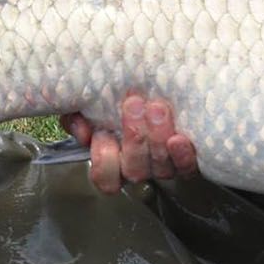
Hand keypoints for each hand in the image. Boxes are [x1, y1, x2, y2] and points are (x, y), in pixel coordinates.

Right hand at [61, 92, 198, 193]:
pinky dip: (182, 155)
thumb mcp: (89, 102)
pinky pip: (186, 167)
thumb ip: (77, 116)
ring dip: (157, 138)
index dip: (103, 161)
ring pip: (159, 167)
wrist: (157, 85)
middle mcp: (138, 167)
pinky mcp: (186, 160)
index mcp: (112, 158)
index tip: (101, 134)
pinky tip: (179, 138)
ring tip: (157, 108)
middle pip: (134, 169)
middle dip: (134, 137)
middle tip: (134, 104)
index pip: (105, 178)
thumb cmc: (118, 95)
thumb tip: (84, 131)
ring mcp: (162, 165)